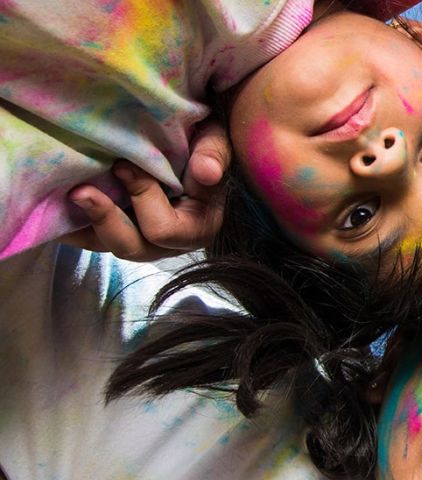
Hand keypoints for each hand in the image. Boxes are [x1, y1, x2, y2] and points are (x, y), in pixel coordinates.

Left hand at [62, 121, 229, 260]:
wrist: (189, 145)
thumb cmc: (203, 143)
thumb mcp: (216, 141)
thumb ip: (214, 154)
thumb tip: (206, 171)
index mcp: (198, 227)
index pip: (163, 229)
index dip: (141, 199)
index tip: (123, 165)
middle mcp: (169, 243)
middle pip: (131, 247)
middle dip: (104, 218)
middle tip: (81, 190)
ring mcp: (141, 239)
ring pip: (106, 245)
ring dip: (83, 223)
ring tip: (63, 196)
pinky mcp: (118, 230)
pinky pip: (90, 237)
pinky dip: (72, 223)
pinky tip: (55, 203)